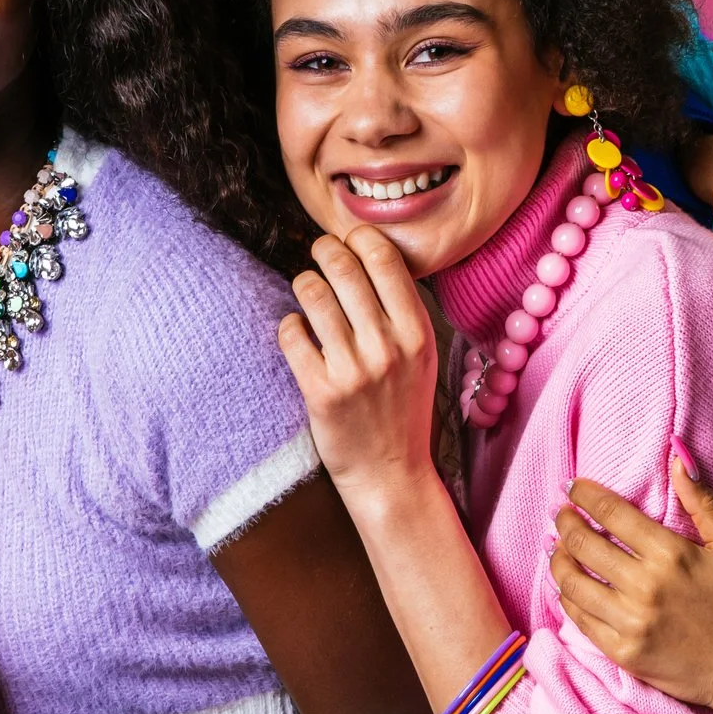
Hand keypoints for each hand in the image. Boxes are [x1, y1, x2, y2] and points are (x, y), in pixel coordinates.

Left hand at [279, 228, 438, 498]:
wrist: (391, 475)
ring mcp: (353, 370)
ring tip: (306, 291)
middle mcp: (387, 347)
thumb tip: (368, 254)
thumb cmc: (403, 410)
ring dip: (304, 284)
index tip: (349, 241)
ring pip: (312, 293)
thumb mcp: (423, 357)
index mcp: (417, 333)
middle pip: (343, 267)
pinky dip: (289, 325)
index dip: (359, 238)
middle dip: (324, 250)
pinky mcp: (320, 392)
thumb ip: (402, 311)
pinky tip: (298, 333)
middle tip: (319, 254)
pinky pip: (291, 333)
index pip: (383, 258)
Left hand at [549, 442, 712, 713]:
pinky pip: (579, 620)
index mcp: (672, 555)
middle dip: (565, 523)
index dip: (585, 495)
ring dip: (558, 560)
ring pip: (573, 583)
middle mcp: (645, 587)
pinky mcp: (623, 654)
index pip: (611, 514)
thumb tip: (677, 458)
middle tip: (561, 515)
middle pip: (584, 545)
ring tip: (557, 548)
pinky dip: (567, 598)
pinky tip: (567, 586)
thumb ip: (704, 502)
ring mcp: (631, 623)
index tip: (573, 487)